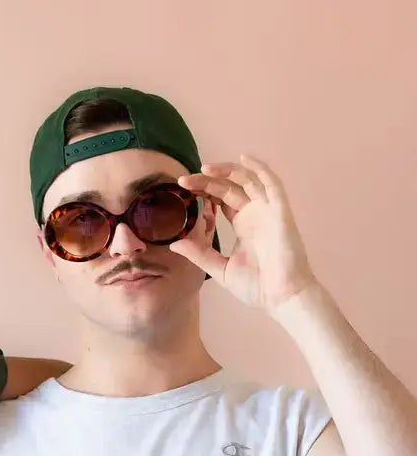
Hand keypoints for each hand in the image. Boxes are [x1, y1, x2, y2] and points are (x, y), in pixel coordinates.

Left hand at [172, 155, 317, 314]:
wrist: (282, 297)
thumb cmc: (257, 286)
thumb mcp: (220, 269)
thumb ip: (199, 254)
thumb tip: (174, 244)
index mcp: (243, 225)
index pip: (221, 199)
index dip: (204, 190)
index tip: (183, 189)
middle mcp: (255, 214)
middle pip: (229, 187)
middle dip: (206, 181)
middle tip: (183, 181)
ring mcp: (268, 211)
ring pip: (247, 180)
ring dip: (226, 171)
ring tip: (202, 169)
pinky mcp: (280, 212)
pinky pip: (271, 184)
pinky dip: (259, 169)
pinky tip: (243, 158)